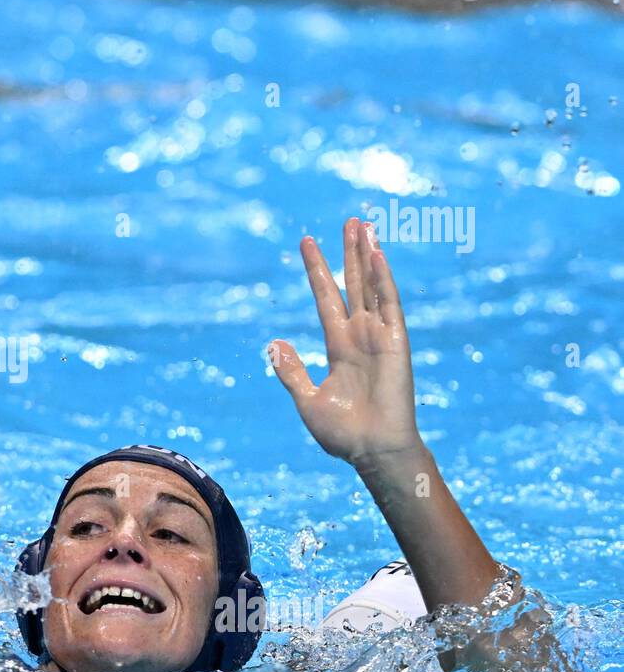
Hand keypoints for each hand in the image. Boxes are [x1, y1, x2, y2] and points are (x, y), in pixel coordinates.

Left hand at [269, 218, 422, 468]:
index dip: (318, 271)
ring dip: (368, 256)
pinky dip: (383, 280)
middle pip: (353, 284)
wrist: (371, 451)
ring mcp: (379, 336)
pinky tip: (376, 256)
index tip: (307, 242)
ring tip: (364, 225)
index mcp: (338, 346)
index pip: (327, 298)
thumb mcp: (306, 399)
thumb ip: (291, 370)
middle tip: (349, 220)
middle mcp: (359, 335)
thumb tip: (274, 343)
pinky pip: (390, 305)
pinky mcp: (396, 343)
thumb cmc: (342, 432)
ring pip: (372, 286)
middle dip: (349, 253)